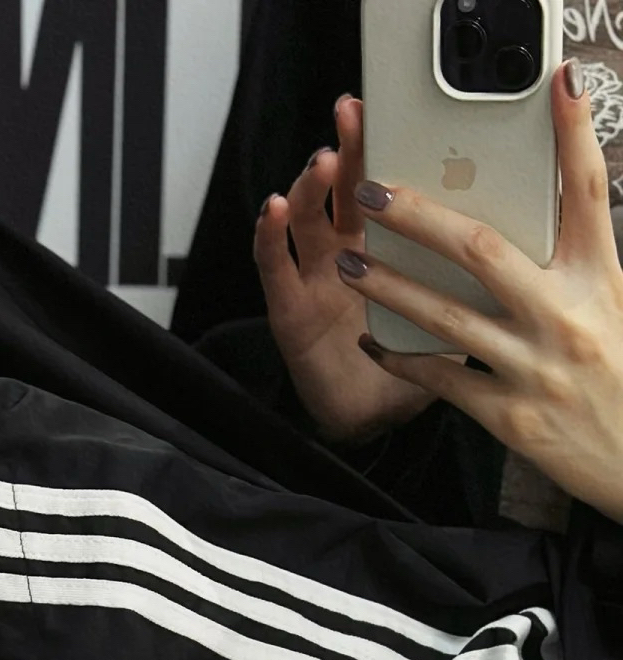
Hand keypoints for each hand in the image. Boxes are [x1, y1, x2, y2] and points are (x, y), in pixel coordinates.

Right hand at [254, 95, 440, 443]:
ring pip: (306, 219)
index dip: (384, 146)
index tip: (392, 109)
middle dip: (347, 148)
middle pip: (341, 189)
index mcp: (389, 245)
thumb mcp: (459, 304)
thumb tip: (520, 219)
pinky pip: (274, 268)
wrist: (380, 419)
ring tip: (322, 163)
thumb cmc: (417, 362)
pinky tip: (273, 211)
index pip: (385, 183)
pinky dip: (269, 238)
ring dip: (310, 186)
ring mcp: (315, 277)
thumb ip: (474, 265)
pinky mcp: (290, 310)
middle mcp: (346, 252)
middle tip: (353, 115)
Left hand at [341, 61, 622, 524]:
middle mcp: (566, 315)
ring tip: (351, 264)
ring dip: (390, 287)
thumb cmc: (619, 374)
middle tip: (374, 192)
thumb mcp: (612, 303)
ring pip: (446, 316)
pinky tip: (373, 341)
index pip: (587, 193)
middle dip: (420, 217)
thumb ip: (576, 262)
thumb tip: (538, 215)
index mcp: (601, 278)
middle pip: (483, 249)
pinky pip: (442, 379)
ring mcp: (534, 367)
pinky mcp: (508, 416)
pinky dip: (403, 359)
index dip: (573, 136)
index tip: (557, 87)